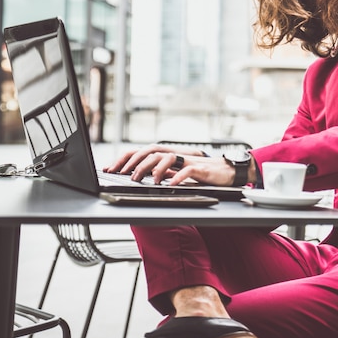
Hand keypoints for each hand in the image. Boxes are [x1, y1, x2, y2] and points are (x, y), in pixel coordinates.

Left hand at [103, 144, 236, 185]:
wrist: (226, 171)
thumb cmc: (202, 173)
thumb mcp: (177, 172)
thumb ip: (163, 171)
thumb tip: (142, 176)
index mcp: (168, 156)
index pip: (142, 152)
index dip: (126, 159)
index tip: (111, 169)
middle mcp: (176, 155)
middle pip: (152, 152)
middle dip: (136, 163)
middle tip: (126, 176)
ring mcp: (188, 161)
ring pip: (167, 158)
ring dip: (155, 169)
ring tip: (148, 181)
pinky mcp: (201, 169)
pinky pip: (187, 171)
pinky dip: (178, 177)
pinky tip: (172, 185)